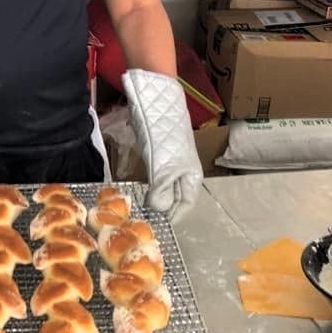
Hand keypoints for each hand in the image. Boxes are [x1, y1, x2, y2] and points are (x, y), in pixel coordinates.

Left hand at [121, 69, 203, 222]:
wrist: (157, 105)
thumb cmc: (166, 138)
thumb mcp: (164, 168)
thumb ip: (161, 191)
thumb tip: (158, 210)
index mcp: (191, 177)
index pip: (185, 204)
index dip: (174, 217)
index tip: (160, 227)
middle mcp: (183, 171)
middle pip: (175, 197)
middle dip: (164, 210)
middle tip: (147, 222)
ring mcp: (170, 162)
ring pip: (164, 187)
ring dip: (155, 198)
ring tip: (142, 210)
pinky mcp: (157, 153)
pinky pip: (155, 176)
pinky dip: (149, 186)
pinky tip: (139, 191)